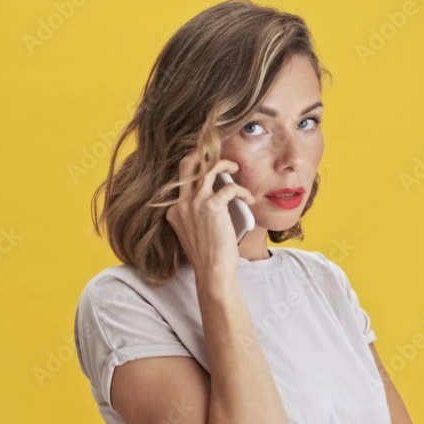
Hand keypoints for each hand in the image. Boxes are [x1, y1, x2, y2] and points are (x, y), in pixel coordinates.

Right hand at [166, 149, 255, 280]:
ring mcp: (194, 204)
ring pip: (206, 168)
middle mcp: (180, 204)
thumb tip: (219, 196)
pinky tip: (249, 198)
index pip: (183, 182)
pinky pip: (229, 187)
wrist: (213, 271)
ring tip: (235, 167)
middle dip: (200, 153)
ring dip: (224, 164)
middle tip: (216, 152)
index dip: (198, 172)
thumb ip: (198, 215)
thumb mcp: (195, 232)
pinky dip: (242, 190)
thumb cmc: (209, 256)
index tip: (212, 170)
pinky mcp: (211, 206)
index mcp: (174, 211)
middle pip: (186, 165)